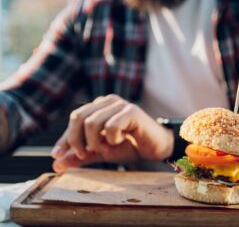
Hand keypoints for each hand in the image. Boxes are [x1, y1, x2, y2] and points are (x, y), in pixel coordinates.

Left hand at [51, 94, 173, 171]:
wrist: (155, 148)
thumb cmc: (128, 146)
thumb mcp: (100, 152)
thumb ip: (80, 156)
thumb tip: (56, 164)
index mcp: (99, 106)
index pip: (75, 118)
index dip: (65, 138)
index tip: (57, 156)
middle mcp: (107, 101)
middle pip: (79, 117)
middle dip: (76, 140)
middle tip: (85, 154)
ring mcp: (120, 104)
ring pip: (92, 123)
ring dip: (96, 143)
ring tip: (107, 147)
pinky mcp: (131, 111)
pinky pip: (111, 126)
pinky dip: (112, 140)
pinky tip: (121, 140)